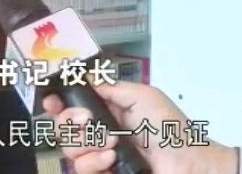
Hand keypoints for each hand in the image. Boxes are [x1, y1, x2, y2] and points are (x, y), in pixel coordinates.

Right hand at [42, 80, 237, 173]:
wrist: (188, 164)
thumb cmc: (172, 128)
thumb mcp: (143, 95)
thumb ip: (111, 86)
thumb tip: (84, 78)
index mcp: (106, 108)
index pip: (70, 104)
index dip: (56, 102)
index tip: (52, 102)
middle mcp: (99, 131)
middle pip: (61, 126)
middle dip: (70, 122)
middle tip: (90, 121)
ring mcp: (99, 154)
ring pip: (69, 149)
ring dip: (89, 144)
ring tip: (114, 143)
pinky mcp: (103, 172)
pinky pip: (81, 169)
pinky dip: (94, 162)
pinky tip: (112, 159)